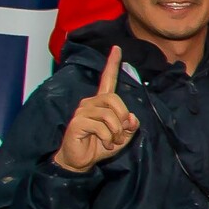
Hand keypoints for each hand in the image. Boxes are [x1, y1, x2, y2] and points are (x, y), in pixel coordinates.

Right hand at [55, 44, 140, 172]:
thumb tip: (131, 117)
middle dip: (123, 118)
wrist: (82, 160)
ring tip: (111, 141)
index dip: (112, 64)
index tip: (117, 48)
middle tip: (120, 134)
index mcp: (102, 102)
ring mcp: (82, 111)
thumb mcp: (123, 136)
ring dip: (116, 133)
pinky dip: (108, 139)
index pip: (108, 79)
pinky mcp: (77, 122)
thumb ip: (130, 125)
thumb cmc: (101, 145)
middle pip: (115, 99)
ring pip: (110, 115)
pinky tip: (104, 144)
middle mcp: (90, 102)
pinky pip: (101, 127)